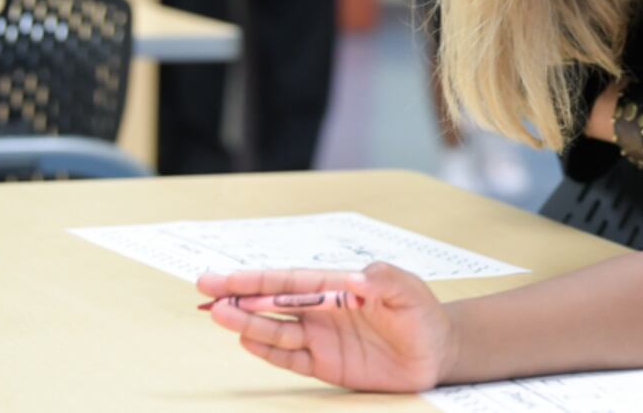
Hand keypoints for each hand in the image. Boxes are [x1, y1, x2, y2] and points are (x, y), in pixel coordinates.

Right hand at [197, 263, 455, 391]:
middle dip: (239, 296)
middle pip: (273, 302)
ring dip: (247, 323)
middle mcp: (323, 310)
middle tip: (205, 290)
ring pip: (276, 330)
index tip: (226, 278)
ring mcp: (322, 337)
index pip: (291, 281)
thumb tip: (353, 278)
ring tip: (217, 315)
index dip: (258, 279)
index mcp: (338, 286)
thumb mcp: (409, 291)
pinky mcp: (326, 364)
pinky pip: (290, 359)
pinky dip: (268, 351)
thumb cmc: (423, 314)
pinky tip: (246, 342)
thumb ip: (383, 280)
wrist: (437, 351)